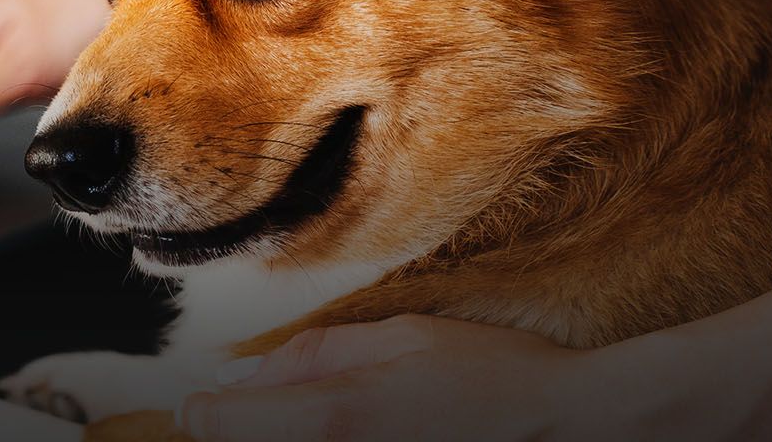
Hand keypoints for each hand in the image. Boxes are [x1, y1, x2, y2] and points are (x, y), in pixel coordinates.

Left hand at [178, 315, 593, 441]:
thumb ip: (310, 357)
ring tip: (347, 416)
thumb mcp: (397, 338)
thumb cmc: (489, 375)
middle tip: (279, 406)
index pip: (219, 425)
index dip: (202, 410)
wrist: (569, 428)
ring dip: (286, 433)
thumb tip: (237, 378)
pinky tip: (356, 431)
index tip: (204, 401)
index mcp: (335, 416)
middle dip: (248, 425)